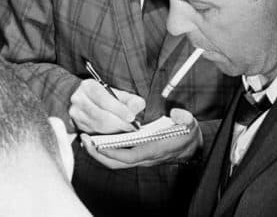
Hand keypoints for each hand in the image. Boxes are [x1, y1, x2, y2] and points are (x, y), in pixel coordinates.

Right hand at [69, 79, 145, 133]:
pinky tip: (116, 131)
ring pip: (97, 126)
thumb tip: (134, 108)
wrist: (89, 100)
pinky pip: (94, 133)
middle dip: (119, 123)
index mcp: (88, 86)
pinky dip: (107, 134)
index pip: (103, 98)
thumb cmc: (107, 98)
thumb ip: (132, 100)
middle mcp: (78, 99)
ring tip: (126, 129)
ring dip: (114, 130)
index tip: (131, 117)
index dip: (118, 109)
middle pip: (100, 115)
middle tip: (132, 127)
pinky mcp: (77, 125)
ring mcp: (76, 113)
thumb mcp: (121, 95)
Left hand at [79, 108, 202, 169]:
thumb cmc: (187, 134)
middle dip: (99, 154)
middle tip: (84, 140)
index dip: (112, 152)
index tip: (97, 144)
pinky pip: (119, 157)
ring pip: (116, 162)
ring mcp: (141, 158)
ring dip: (100, 153)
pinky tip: (98, 140)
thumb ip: (184, 118)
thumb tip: (177, 114)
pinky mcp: (139, 156)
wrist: (192, 146)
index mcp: (154, 150)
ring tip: (86, 140)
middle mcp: (146, 158)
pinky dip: (107, 151)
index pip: (129, 156)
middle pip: (117, 163)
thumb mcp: (189, 124)